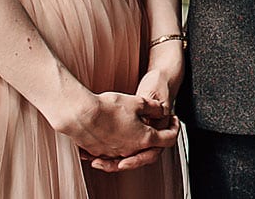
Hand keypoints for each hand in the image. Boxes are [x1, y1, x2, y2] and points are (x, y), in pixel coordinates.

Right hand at [86, 52, 184, 171]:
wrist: (79, 114)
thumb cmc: (109, 107)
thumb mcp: (139, 102)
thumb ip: (154, 108)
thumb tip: (161, 110)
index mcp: (145, 139)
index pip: (168, 139)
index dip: (174, 128)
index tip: (174, 119)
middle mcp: (130, 150)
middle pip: (149, 149)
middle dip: (156, 137)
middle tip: (156, 125)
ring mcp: (114, 153)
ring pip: (130, 150)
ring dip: (136, 140)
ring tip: (135, 126)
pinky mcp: (99, 152)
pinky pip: (113, 151)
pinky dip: (119, 142)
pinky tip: (115, 130)